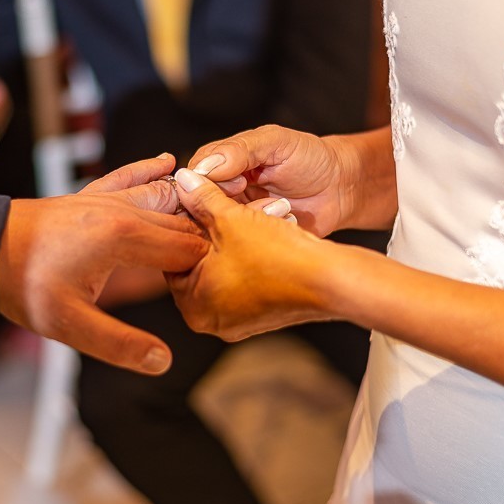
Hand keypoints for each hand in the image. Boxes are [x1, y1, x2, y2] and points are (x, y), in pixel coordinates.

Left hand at [0, 154, 207, 373]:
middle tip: (238, 258)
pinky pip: (128, 176)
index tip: (227, 284)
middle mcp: (122, 210)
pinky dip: (149, 169)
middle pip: (184, 223)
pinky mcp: (90, 195)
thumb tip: (162, 362)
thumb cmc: (23, 284)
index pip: (190, 250)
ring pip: (164, 195)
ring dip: (191, 207)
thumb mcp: (69, 325)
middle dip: (211, 240)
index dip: (212, 268)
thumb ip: (118, 345)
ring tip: (222, 214)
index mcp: (123, 238)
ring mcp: (106, 198)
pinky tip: (166, 161)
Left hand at [166, 168, 334, 341]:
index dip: (185, 224)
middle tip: (221, 209)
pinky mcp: (260, 319)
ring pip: (224, 271)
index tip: (194, 203)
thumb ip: (202, 197)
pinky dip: (250, 260)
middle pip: (198, 264)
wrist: (330, 281)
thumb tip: (182, 180)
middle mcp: (209, 320)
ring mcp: (236, 323)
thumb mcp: (231, 217)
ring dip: (234, 243)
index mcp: (192, 303)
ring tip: (247, 219)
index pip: (173, 256)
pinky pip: (245, 283)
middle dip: (212, 233)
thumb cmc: (277, 254)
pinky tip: (264, 239)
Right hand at [186, 125, 357, 236]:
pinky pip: (244, 244)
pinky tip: (286, 220)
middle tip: (259, 196)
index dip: (209, 185)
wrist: (341, 187)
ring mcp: (237, 216)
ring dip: (253, 220)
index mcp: (221, 162)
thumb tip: (203, 167)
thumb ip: (239, 150)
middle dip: (233, 205)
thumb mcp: (275, 142)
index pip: (191, 177)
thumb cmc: (311, 158)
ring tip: (281, 207)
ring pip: (223, 228)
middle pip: (202, 207)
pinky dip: (265, 234)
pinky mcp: (252, 239)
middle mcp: (223, 191)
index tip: (239, 184)